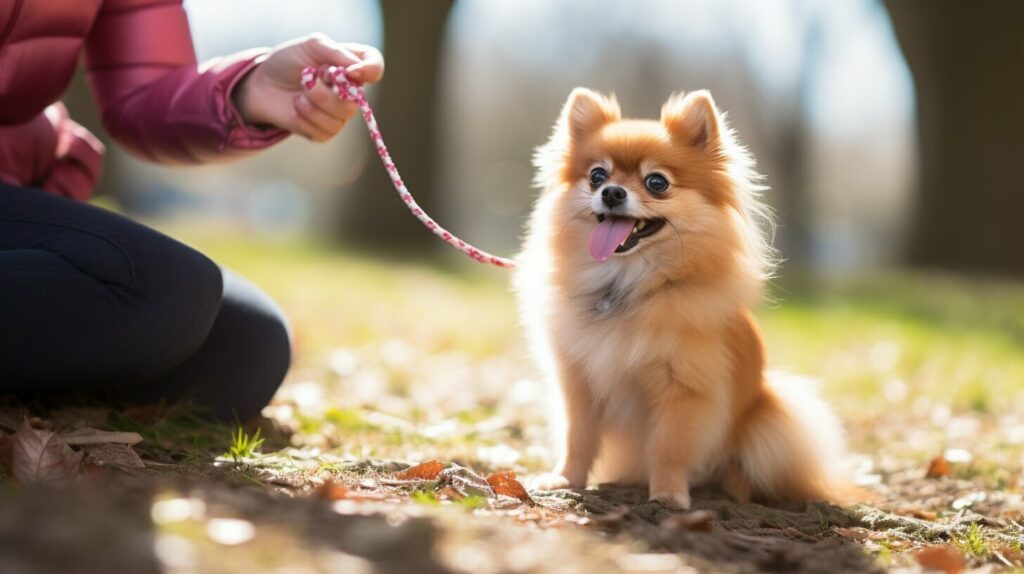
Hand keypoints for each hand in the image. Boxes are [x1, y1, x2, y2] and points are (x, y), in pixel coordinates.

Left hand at [233, 33, 383, 141]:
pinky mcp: (324, 131)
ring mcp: (338, 114)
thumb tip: (355, 69)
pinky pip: (325, 131)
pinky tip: (295, 108)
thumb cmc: (287, 61)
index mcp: (351, 66)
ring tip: (298, 94)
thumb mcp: (311, 46)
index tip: (351, 72)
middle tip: (306, 78)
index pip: (375, 67)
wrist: (261, 84)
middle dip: (327, 91)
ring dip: (315, 103)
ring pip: (341, 117)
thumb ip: (336, 52)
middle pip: (358, 100)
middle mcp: (350, 91)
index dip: (370, 71)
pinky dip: (306, 118)